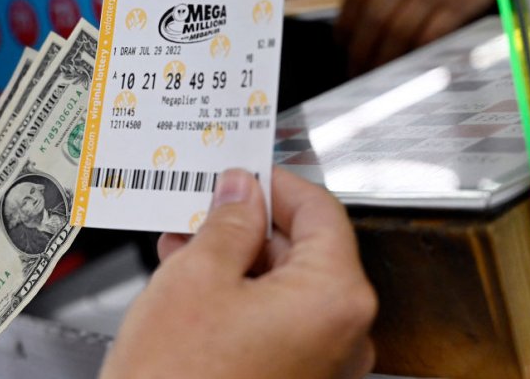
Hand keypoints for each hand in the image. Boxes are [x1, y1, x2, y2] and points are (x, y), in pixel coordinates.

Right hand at [100, 168, 376, 378]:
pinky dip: (241, 297)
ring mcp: (321, 365)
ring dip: (238, 259)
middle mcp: (342, 335)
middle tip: (206, 204)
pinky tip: (196, 283)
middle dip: (250, 224)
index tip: (247, 171)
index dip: (278, 183)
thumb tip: (242, 192)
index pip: (321, 212)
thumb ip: (229, 222)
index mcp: (334, 298)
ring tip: (186, 241)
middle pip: (304, 251)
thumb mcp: (197, 277)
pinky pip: (276, 322)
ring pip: (285, 288)